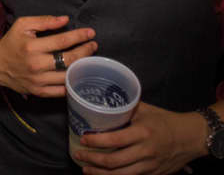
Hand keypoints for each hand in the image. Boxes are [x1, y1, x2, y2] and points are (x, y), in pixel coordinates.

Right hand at [0, 15, 96, 96]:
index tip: (91, 33)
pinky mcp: (39, 92)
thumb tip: (65, 19)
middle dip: (85, 51)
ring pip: (68, 75)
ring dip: (82, 66)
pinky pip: (62, 90)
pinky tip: (79, 74)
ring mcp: (38, 81)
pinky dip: (73, 83)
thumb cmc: (11, 42)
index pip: (62, 41)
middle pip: (68, 60)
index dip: (79, 36)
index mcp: (31, 47)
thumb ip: (44, 21)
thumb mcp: (22, 25)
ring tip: (89, 58)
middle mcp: (36, 65)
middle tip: (93, 45)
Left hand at [77, 103, 207, 173]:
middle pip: (115, 162)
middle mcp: (146, 152)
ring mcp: (150, 166)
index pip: (115, 140)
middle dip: (93, 161)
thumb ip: (125, 107)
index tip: (83, 138)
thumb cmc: (165, 120)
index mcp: (142, 132)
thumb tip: (103, 101)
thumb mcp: (145, 109)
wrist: (191, 137)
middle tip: (79, 156)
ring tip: (86, 170)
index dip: (96, 141)